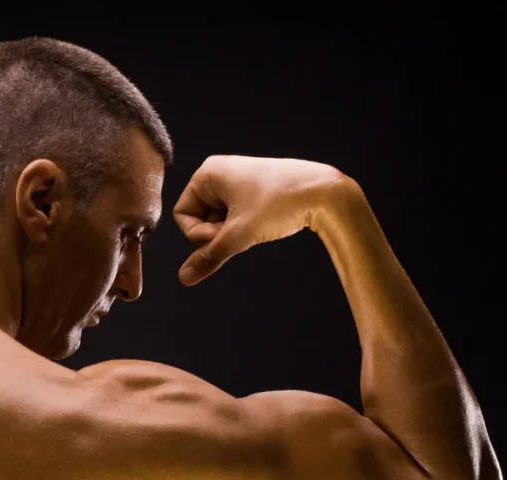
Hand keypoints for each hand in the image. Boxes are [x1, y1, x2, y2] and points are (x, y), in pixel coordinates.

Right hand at [172, 155, 348, 285]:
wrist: (325, 193)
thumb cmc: (279, 204)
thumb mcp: (239, 234)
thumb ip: (209, 257)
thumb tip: (184, 279)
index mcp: (208, 173)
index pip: (182, 214)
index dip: (199, 233)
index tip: (225, 233)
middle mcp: (219, 174)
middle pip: (199, 218)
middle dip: (218, 233)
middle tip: (243, 231)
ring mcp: (237, 182)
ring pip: (218, 221)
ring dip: (232, 233)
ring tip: (257, 225)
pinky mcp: (252, 192)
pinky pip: (234, 218)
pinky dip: (244, 228)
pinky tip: (264, 224)